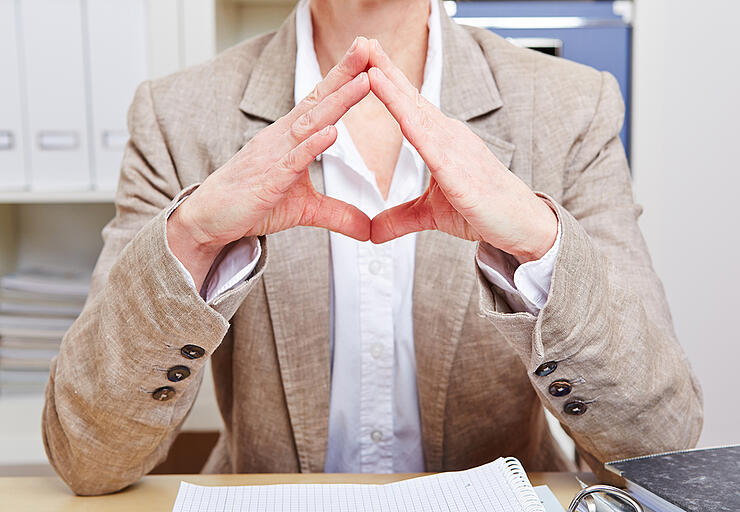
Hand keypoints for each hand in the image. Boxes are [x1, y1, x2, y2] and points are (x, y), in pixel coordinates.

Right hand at [168, 37, 372, 288]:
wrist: (209, 220)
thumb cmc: (252, 204)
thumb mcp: (304, 210)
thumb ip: (338, 214)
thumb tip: (369, 230)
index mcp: (291, 137)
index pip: (322, 102)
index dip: (345, 79)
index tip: (369, 55)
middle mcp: (282, 138)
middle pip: (319, 101)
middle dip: (345, 73)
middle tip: (368, 46)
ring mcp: (274, 156)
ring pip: (310, 124)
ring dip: (338, 102)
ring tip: (363, 81)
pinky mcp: (267, 181)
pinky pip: (292, 161)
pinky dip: (312, 146)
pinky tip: (331, 132)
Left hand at [367, 41, 557, 262]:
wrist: (523, 228)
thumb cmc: (484, 211)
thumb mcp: (432, 215)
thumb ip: (400, 218)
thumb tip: (372, 232)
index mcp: (442, 141)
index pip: (410, 106)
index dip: (388, 82)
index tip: (366, 59)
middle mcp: (449, 137)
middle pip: (412, 99)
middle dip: (387, 69)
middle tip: (363, 43)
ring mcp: (457, 150)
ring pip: (419, 114)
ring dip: (394, 89)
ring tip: (371, 65)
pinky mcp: (461, 173)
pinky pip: (432, 144)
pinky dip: (413, 125)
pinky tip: (397, 110)